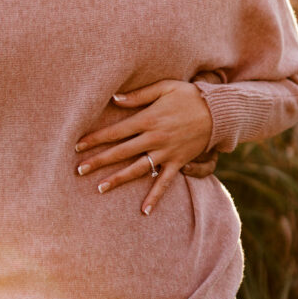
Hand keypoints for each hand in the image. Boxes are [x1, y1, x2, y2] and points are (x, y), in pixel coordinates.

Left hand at [75, 80, 213, 214]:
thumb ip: (138, 95)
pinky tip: (144, 211)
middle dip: (99, 161)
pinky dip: (155, 197)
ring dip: (118, 179)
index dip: (96, 139)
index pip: (115, 131)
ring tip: (99, 188)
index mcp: (148, 119)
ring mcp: (166, 153)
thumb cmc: (188, 95)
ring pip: (137, 169)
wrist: (219, 111)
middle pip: (121, 152)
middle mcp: (154, 138)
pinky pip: (165, 182)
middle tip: (79, 169)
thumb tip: (115, 99)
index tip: (77, 146)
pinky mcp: (179, 162)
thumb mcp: (164, 87)